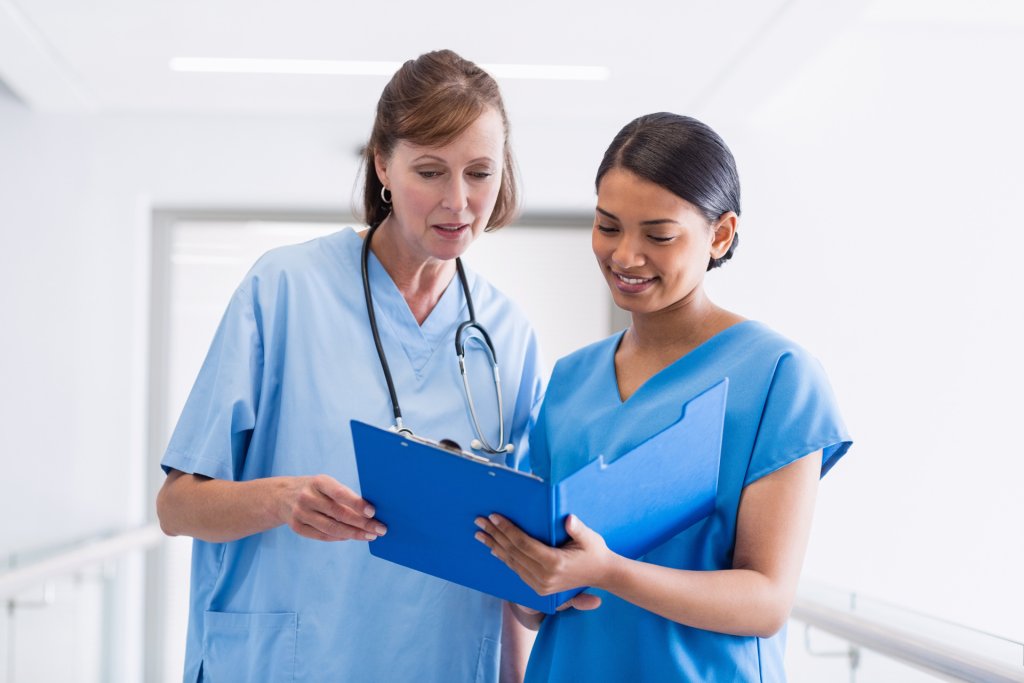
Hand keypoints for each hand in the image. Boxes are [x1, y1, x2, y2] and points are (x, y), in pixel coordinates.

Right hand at [280, 474, 385, 541]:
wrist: (282, 496)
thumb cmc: (315, 489)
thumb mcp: (326, 484)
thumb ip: (344, 495)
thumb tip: (369, 512)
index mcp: (318, 482)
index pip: (340, 493)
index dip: (357, 503)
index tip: (373, 512)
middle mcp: (307, 497)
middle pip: (338, 514)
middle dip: (362, 524)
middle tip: (380, 529)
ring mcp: (300, 513)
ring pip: (332, 529)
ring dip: (354, 534)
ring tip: (370, 536)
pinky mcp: (297, 527)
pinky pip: (323, 536)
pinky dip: (340, 538)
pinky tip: (353, 536)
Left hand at [475, 513, 612, 601]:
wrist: (602, 574)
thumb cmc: (595, 551)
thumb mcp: (589, 538)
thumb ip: (578, 529)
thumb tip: (569, 519)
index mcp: (554, 563)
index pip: (523, 544)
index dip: (507, 529)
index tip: (494, 516)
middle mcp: (544, 577)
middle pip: (513, 552)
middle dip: (495, 535)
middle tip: (479, 521)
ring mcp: (540, 585)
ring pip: (511, 562)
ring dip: (494, 546)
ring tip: (480, 534)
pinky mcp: (538, 588)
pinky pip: (517, 570)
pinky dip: (504, 558)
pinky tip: (494, 548)